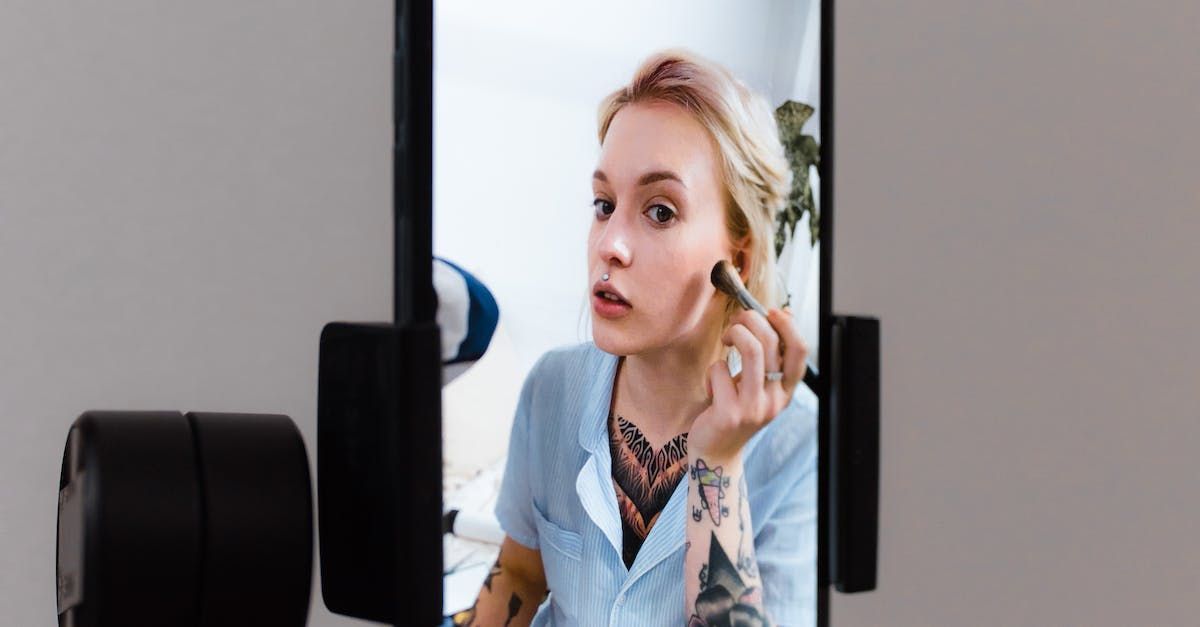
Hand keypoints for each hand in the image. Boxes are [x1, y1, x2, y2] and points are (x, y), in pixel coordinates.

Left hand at [688, 307, 807, 462]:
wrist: (716, 452)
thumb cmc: (735, 410)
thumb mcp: (758, 384)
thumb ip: (770, 356)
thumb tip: (784, 314)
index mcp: (785, 391)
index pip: (800, 351)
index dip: (787, 325)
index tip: (771, 312)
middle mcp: (774, 400)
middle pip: (771, 342)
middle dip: (750, 320)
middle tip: (735, 323)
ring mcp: (753, 408)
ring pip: (751, 349)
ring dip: (734, 333)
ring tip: (726, 338)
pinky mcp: (729, 413)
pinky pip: (720, 370)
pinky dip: (713, 368)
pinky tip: (712, 384)